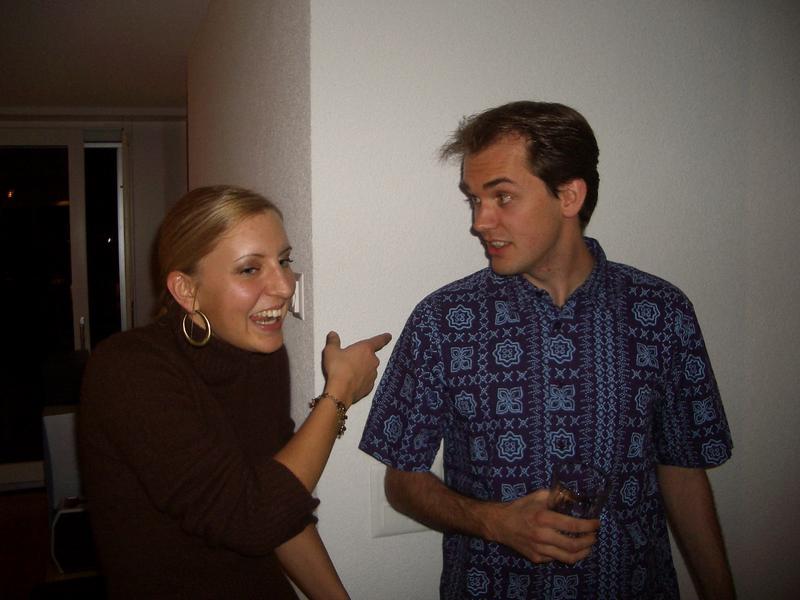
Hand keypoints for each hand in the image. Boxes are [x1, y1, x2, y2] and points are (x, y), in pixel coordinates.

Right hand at [322, 330, 391, 407]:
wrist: (340, 391)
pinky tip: (350, 382)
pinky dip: (361, 380)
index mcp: (365, 349)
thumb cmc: (338, 369)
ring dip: (361, 369)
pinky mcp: (370, 387)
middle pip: (370, 356)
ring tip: (347, 372)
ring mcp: (373, 375)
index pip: (378, 341)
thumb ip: (333, 342)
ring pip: (369, 369)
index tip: (388, 336)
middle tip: (349, 360)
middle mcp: (372, 361)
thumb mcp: (331, 351)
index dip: (384, 338)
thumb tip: (333, 335)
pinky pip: (366, 380)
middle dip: (362, 357)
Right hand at [485, 489, 599, 563]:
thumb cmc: (520, 507)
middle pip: (573, 545)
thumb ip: (555, 496)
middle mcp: (542, 535)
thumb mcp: (537, 496)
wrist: (500, 524)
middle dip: (589, 541)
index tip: (596, 523)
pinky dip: (567, 554)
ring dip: (583, 552)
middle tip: (594, 536)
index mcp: (543, 517)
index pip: (572, 525)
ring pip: (567, 557)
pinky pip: (556, 559)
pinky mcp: (536, 558)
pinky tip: (570, 548)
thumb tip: (573, 498)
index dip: (588, 526)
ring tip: (588, 546)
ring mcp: (539, 549)